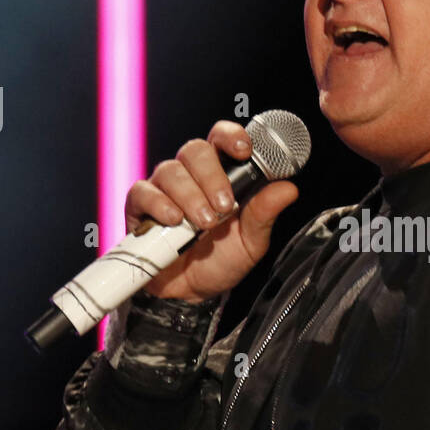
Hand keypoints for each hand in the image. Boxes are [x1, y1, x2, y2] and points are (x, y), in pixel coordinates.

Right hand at [124, 119, 298, 301]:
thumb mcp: (251, 240)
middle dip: (212, 176)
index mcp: (220, 173)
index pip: (221, 138)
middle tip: (224, 206)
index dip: (231, 136)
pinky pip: (142, 192)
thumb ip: (264, 213)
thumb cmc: (223, 259)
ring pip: (171, 171)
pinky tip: (173, 220)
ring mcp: (163, 188)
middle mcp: (190, 174)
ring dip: (191, 196)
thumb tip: (290, 188)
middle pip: (194, 150)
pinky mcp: (139, 207)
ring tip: (204, 223)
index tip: (244, 151)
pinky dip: (158, 203)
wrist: (193, 293)